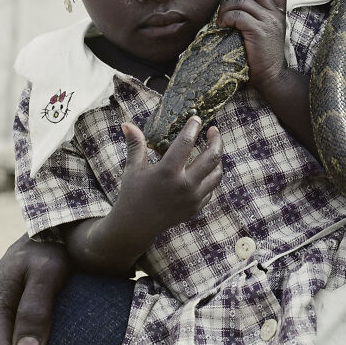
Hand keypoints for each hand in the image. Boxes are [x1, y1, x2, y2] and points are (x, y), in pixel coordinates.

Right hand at [115, 116, 223, 238]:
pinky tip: (206, 168)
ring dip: (217, 158)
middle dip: (216, 139)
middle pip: (212, 156)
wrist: (135, 226)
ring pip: (217, 173)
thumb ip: (135, 144)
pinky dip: (212, 176)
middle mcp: (184, 185)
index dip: (193, 127)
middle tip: (213, 130)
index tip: (196, 118)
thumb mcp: (133, 168)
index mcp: (168, 171)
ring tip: (213, 148)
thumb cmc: (133, 194)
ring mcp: (193, 198)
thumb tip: (127, 124)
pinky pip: (211, 188)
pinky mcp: (196, 208)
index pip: (187, 142)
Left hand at [217, 0, 288, 95]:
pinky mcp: (258, 31)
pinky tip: (222, 25)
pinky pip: (238, 15)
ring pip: (242, 1)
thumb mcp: (267, 32)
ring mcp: (268, 22)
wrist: (271, 76)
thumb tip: (237, 1)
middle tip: (227, 5)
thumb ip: (260, 16)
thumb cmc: (263, 55)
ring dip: (226, 8)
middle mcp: (276, 15)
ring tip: (221, 19)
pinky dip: (226, 18)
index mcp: (280, 14)